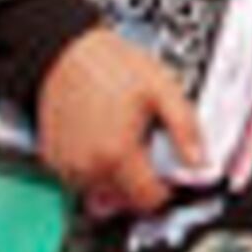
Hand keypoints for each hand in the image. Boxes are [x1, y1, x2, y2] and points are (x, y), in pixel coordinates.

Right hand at [36, 28, 208, 217]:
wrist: (65, 51)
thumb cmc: (110, 65)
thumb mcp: (163, 89)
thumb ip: (186, 128)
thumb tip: (201, 160)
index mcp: (117, 155)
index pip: (148, 201)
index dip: (165, 189)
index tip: (168, 172)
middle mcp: (87, 167)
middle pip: (123, 200)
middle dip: (140, 182)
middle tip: (146, 148)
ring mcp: (65, 165)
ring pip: (99, 192)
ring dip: (115, 178)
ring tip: (122, 139)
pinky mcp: (51, 158)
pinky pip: (77, 179)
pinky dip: (92, 168)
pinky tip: (101, 139)